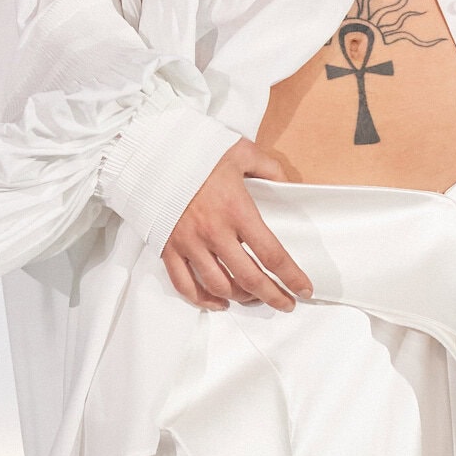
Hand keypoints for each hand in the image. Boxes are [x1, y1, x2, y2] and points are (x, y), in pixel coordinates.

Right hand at [161, 139, 314, 312]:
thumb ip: (268, 169)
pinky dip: (203, 299)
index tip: (304, 289)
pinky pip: (184, 285)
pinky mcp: (168, 248)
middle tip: (285, 304)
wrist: (150, 151)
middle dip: (272, 297)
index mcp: (236, 210)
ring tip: (254, 298)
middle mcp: (214, 232)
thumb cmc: (195, 151)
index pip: (271, 254)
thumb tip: (285, 184)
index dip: (291, 277)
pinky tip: (217, 303)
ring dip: (241, 298)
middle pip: (249, 279)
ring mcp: (189, 243)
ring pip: (219, 286)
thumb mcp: (241, 151)